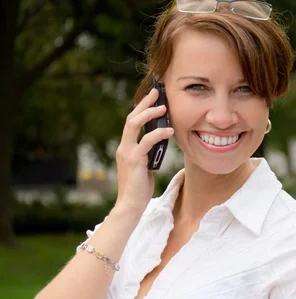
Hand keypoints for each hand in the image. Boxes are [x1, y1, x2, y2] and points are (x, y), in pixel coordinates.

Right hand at [114, 88, 173, 213]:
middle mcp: (124, 147)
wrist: (130, 205)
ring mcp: (127, 153)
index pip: (132, 122)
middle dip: (144, 104)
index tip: (153, 97)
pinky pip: (147, 141)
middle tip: (157, 93)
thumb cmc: (139, 187)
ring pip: (134, 125)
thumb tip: (161, 141)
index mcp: (126, 148)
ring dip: (150, 114)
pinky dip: (159, 133)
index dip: (141, 108)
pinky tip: (170, 130)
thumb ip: (149, 153)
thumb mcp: (145, 165)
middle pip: (131, 118)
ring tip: (164, 108)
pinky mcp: (134, 160)